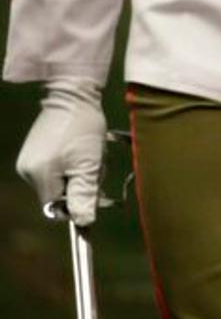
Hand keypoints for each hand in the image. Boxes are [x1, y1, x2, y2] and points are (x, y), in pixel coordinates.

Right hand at [15, 81, 104, 228]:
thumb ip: (85, 194)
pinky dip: (70, 165)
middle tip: (95, 165)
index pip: (56, 208)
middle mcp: (27, 171)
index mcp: (40, 175)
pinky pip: (54, 170)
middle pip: (57, 195)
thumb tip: (83, 223)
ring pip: (57, 182)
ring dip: (77, 174)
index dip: (76, 203)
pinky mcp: (33, 153)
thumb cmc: (84, 127)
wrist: (73, 95)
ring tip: (90, 154)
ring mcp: (28, 161)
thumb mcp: (90, 163)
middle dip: (79, 185)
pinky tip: (79, 150)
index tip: (94, 190)